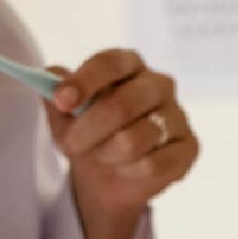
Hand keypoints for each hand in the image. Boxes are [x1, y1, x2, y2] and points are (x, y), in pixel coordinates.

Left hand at [44, 49, 197, 238]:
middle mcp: (158, 83)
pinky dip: (129, 172)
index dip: (84, 81)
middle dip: (87, 131)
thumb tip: (49, 80)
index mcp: (128, 64)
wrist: (108, 176)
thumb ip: (54, 95)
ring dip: (106, 154)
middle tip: (69, 145)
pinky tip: (126, 168)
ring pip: (134, 140)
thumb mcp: (63, 117)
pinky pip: (153, 165)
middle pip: (121, 104)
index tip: (62, 101)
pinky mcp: (188, 147)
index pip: (109, 62)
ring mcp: (178, 114)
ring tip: (102, 155)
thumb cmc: (88, 134)